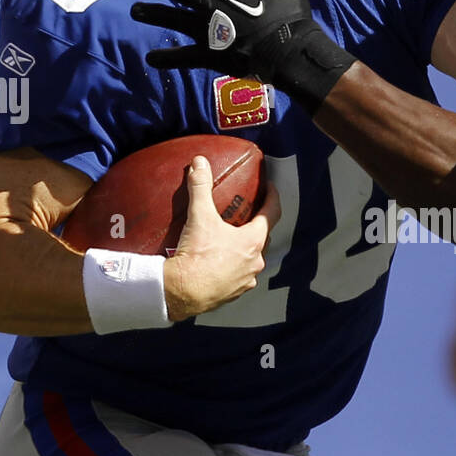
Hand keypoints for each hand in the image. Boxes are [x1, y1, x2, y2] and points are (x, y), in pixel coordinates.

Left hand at [131, 0, 353, 112]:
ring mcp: (211, 31)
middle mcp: (215, 6)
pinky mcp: (212, 55)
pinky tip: (150, 58)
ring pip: (175, 20)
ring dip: (154, 15)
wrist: (293, 52)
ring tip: (135, 11)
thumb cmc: (293, 16)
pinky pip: (185, 57)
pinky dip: (167, 58)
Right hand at [163, 155, 280, 320]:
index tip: (270, 188)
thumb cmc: (198, 256)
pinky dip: (232, 267)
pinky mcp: (233, 293)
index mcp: (253, 241)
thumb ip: (201, 187)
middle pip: (262, 238)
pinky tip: (220, 263)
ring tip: (230, 239)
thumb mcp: (200, 217)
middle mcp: (255, 262)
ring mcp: (246, 280)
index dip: (272, 198)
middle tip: (247, 213)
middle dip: (257, 224)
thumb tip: (200, 163)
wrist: (182, 293)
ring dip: (244, 248)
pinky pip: (237, 276)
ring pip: (250, 259)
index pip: (272, 214)